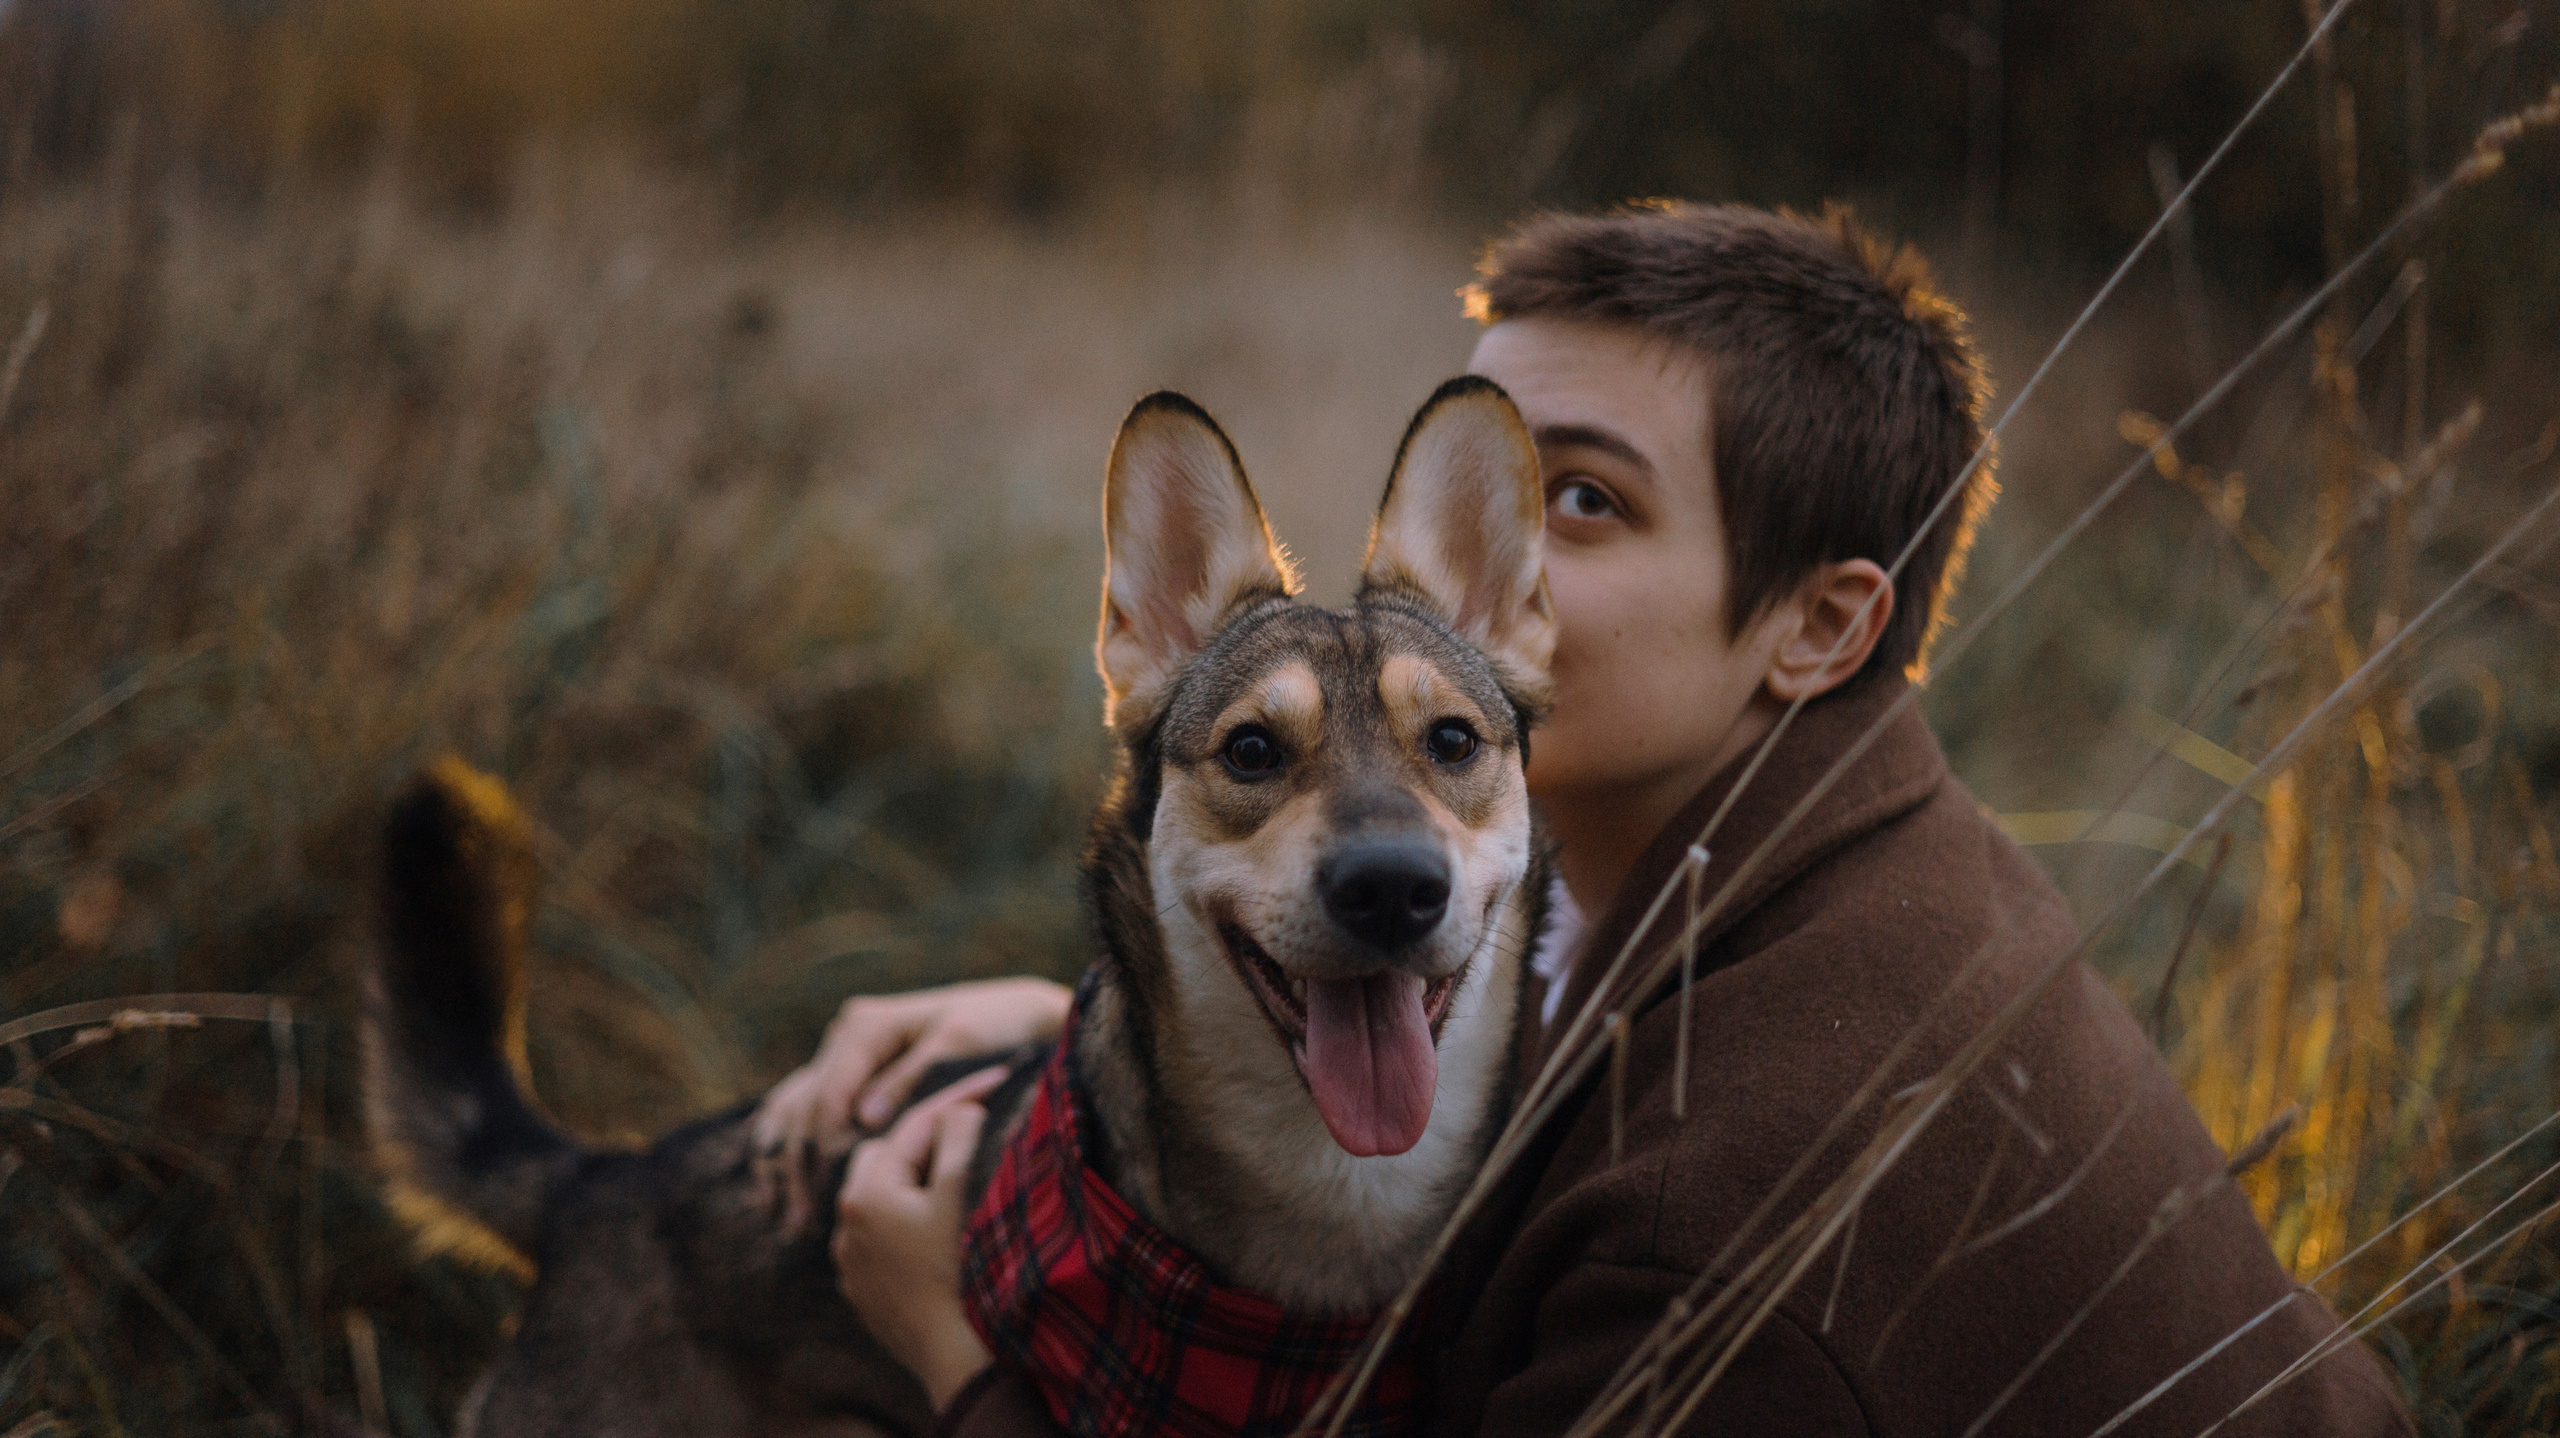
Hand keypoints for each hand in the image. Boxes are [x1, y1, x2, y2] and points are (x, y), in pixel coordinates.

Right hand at [754, 976, 1069, 1234]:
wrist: (1015, 1016)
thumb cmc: (995, 1029)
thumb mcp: (960, 1045)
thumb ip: (911, 1079)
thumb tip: (864, 1120)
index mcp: (866, 1026)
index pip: (831, 1094)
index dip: (825, 1145)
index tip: (828, 1192)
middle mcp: (845, 1037)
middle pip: (805, 1108)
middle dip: (798, 1166)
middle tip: (800, 1223)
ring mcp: (843, 1055)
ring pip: (794, 1113)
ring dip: (785, 1167)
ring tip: (788, 1221)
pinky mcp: (849, 1075)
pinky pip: (802, 1113)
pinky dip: (788, 1152)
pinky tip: (781, 1196)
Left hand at [835, 1065, 1005, 1410]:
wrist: (957, 1356)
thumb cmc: (960, 1269)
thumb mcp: (961, 1191)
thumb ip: (958, 1135)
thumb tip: (959, 1109)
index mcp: (866, 1193)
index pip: (915, 1127)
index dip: (959, 1098)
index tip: (997, 1080)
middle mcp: (845, 1227)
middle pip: (886, 1158)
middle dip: (924, 1143)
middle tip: (972, 1135)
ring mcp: (851, 1265)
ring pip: (881, 1203)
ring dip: (913, 1188)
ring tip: (955, 1185)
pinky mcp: (864, 1296)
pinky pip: (882, 1243)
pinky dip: (906, 1228)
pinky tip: (939, 1236)